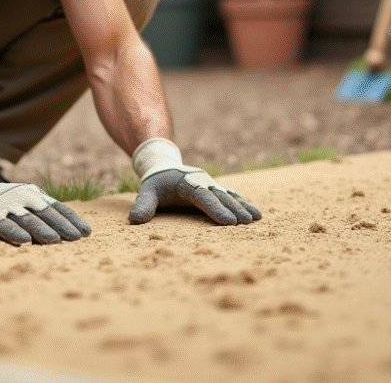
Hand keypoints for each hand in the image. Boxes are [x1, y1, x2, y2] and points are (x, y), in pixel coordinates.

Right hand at [0, 166, 90, 244]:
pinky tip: (24, 242)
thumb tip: (66, 232)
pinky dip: (14, 233)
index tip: (86, 233)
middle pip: (46, 214)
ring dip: (41, 230)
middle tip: (76, 239)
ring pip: (27, 219)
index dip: (72, 220)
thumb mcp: (22, 204)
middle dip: (62, 226)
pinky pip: (3, 225)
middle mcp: (22, 198)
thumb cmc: (0, 204)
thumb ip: (40, 214)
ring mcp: (6, 206)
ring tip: (55, 242)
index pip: (58, 208)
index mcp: (34, 196)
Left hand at [128, 138, 261, 225]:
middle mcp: (202, 181)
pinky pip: (231, 195)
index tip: (229, 223)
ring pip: (228, 195)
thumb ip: (143, 205)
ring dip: (242, 206)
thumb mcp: (146, 192)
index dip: (216, 210)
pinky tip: (255, 213)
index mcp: (186, 182)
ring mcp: (210, 184)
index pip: (203, 197)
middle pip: (220, 196)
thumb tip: (134, 221)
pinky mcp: (215, 188)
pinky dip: (243, 203)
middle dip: (234, 209)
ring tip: (255, 218)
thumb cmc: (155, 184)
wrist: (164, 167)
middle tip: (247, 223)